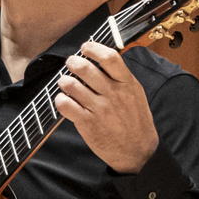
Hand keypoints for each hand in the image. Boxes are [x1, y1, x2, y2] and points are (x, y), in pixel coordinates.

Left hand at [53, 41, 158, 173]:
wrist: (137, 151)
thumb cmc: (135, 121)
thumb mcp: (135, 94)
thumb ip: (121, 78)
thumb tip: (104, 60)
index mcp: (127, 83)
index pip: (109, 57)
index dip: (93, 48)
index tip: (85, 47)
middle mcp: (112, 94)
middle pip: (86, 69)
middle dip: (73, 62)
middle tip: (70, 63)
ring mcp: (99, 109)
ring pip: (72, 86)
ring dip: (64, 81)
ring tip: (64, 82)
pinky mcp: (87, 124)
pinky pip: (66, 106)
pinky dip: (60, 100)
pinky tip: (63, 100)